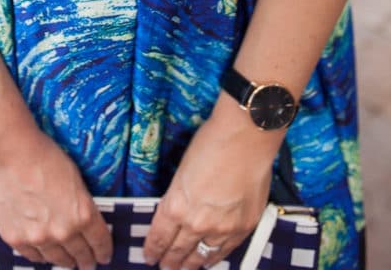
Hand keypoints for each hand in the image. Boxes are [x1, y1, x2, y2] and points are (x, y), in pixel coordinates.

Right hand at [0, 127, 113, 269]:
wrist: (8, 152)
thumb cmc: (43, 155)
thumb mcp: (75, 178)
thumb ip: (80, 205)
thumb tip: (82, 220)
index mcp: (83, 214)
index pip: (100, 242)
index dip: (104, 251)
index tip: (104, 256)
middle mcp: (63, 231)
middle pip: (80, 255)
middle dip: (86, 260)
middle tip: (88, 263)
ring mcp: (38, 237)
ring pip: (57, 259)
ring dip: (65, 261)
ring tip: (68, 262)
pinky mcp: (16, 238)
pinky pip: (33, 256)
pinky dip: (41, 255)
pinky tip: (45, 254)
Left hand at [142, 100, 282, 269]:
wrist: (245, 138)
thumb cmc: (211, 143)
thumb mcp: (182, 170)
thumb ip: (179, 196)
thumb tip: (178, 211)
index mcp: (176, 206)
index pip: (160, 237)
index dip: (153, 249)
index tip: (149, 256)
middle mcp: (196, 223)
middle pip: (179, 250)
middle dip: (169, 261)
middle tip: (164, 266)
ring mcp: (222, 229)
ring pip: (202, 256)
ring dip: (191, 264)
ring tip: (184, 268)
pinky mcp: (243, 228)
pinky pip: (225, 251)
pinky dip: (215, 258)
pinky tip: (208, 261)